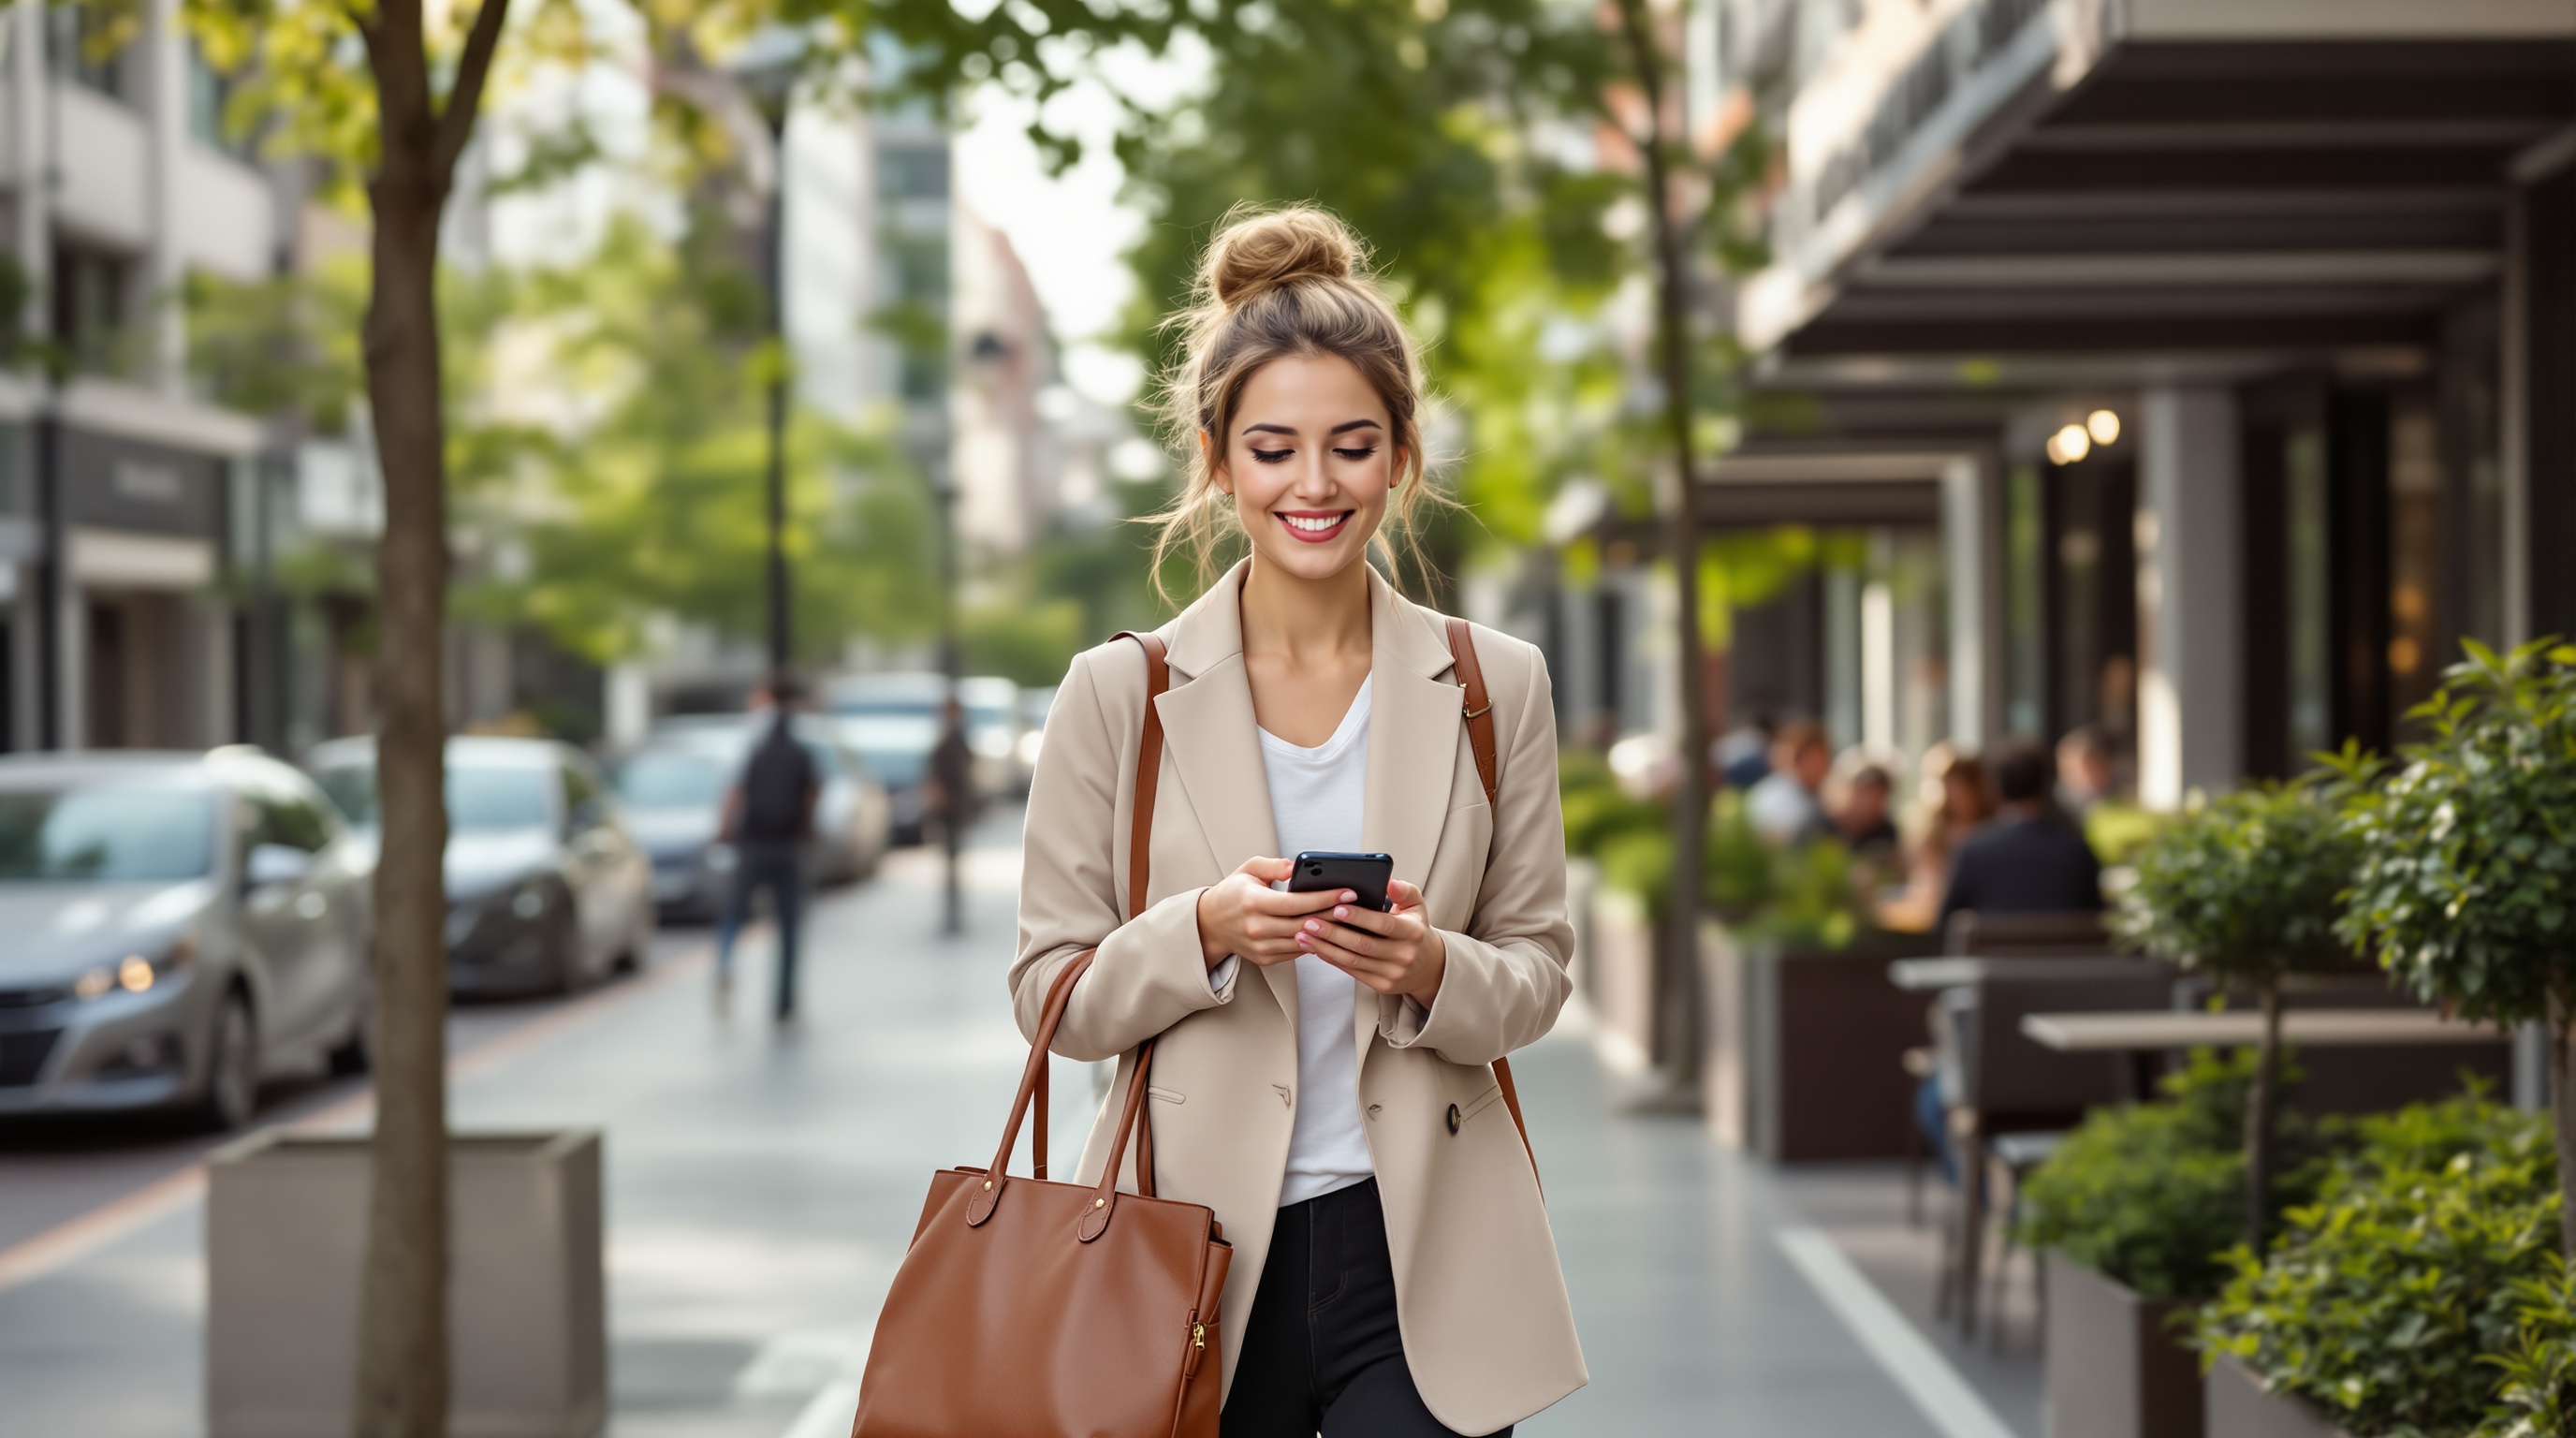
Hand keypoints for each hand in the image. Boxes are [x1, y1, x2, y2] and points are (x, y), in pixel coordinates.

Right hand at [1195, 857, 1346, 968]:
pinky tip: (1328, 933)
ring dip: (1328, 932)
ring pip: (1303, 941)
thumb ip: (1273, 865)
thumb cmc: (1233, 893)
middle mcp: (1257, 927)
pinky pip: (1296, 952)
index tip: (1347, 892)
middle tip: (1356, 906)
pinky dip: (1313, 943)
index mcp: (1253, 902)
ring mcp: (1261, 946)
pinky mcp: (1265, 958)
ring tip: (1348, 920)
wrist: (1210, 923)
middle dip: (1334, 915)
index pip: (1297, 903)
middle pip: (1305, 924)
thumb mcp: (1248, 869)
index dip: (1325, 898)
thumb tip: (1295, 866)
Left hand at [1296, 879, 1444, 1004]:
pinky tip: (1316, 948)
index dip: (1360, 917)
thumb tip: (1389, 882)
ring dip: (1325, 947)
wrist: (1428, 967)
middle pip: (1362, 944)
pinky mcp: (1381, 985)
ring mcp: (1392, 973)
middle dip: (1333, 933)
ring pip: (1353, 960)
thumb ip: (1404, 890)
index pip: (1383, 924)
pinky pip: (1352, 971)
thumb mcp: (1417, 906)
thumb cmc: (1416, 930)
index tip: (1337, 908)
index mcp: (1412, 933)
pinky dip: (1331, 959)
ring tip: (1304, 935)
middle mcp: (1403, 955)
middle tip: (1310, 921)